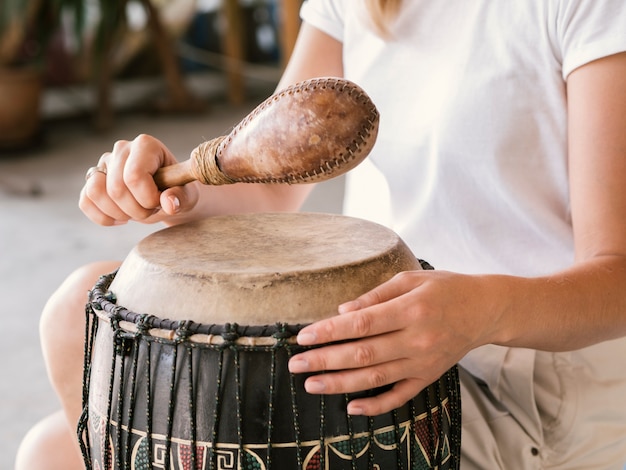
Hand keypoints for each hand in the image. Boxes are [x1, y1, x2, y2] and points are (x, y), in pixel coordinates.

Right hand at [79, 135, 198, 225]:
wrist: (167, 196)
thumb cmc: (178, 191)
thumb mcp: (188, 196)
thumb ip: (181, 198)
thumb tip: (168, 203)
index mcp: (146, 145)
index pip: (134, 176)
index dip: (147, 198)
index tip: (160, 202)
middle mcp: (122, 149)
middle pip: (116, 188)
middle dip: (136, 210)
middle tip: (151, 210)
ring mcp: (104, 163)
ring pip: (94, 192)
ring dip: (117, 213)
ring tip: (135, 213)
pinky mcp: (93, 179)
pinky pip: (85, 201)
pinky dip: (102, 217)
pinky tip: (121, 217)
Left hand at [288, 270, 490, 415]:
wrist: (485, 310)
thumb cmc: (444, 288)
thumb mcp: (410, 279)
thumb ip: (375, 295)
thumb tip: (342, 311)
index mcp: (410, 309)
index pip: (362, 324)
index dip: (330, 332)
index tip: (304, 337)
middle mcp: (416, 339)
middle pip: (363, 354)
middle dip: (325, 360)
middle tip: (296, 365)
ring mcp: (423, 362)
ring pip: (376, 378)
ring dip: (340, 384)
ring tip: (312, 385)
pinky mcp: (428, 377)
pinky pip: (400, 396)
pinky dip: (376, 405)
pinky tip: (352, 407)